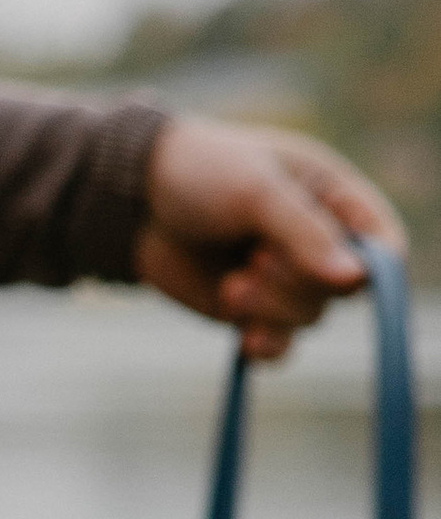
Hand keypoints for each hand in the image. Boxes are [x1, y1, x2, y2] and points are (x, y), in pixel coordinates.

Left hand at [136, 118, 400, 359]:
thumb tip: (356, 280)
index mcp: (333, 196)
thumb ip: (305, 233)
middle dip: (297, 283)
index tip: (345, 279)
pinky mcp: (252, 310)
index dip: (376, 268)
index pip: (384, 244)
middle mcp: (317, 240)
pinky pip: (279, 344)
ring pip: (308, 318)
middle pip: (343, 290)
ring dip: (270, 309)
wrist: (135, 202)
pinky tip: (243, 338)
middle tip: (254, 261)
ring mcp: (285, 279)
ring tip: (232, 285)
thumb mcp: (256, 191)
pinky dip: (265, 345)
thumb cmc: (201, 173)